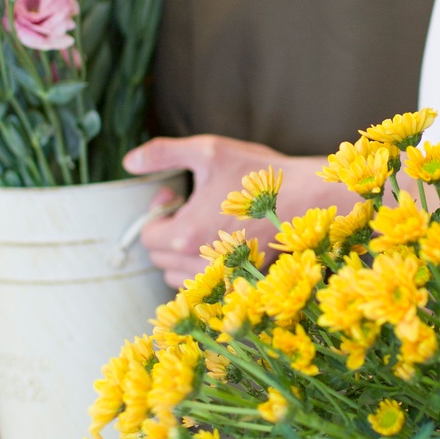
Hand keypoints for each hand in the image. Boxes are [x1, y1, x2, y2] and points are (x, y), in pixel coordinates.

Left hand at [122, 133, 279, 286]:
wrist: (309, 201)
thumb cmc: (260, 176)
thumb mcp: (209, 152)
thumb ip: (165, 153)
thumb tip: (129, 161)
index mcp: (186, 233)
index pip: (148, 236)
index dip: (157, 212)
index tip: (177, 193)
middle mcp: (199, 263)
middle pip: (160, 258)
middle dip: (169, 231)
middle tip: (193, 205)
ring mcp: (220, 279)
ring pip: (178, 275)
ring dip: (182, 253)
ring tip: (207, 226)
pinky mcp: (238, 285)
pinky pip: (203, 287)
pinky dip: (202, 268)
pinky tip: (222, 244)